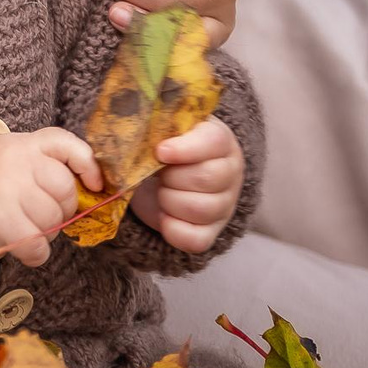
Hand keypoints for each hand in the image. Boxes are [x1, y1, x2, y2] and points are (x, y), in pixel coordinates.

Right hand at [0, 126, 105, 267]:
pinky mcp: (0, 222)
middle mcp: (15, 162)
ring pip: (53, 221)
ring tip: (19, 228)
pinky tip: (17, 246)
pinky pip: (38, 246)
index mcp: (19, 144)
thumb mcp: (6, 161)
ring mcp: (6, 190)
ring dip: (43, 233)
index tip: (94, 184)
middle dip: (60, 210)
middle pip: (66, 189)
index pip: (64, 143)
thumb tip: (85, 189)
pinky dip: (34, 254)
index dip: (87, 164)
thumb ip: (39, 165)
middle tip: (36, 215)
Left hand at [129, 116, 243, 253]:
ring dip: (168, 200)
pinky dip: (172, 229)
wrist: (165, 176)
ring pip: (200, 209)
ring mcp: (224, 205)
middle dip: (171, 177)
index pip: (213, 142)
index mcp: (219, 140)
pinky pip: (195, 239)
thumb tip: (137, 138)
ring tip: (160, 190)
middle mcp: (230, 173)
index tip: (160, 151)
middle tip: (158, 172)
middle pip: (205, 178)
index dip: (185, 149)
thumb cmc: (162, 147)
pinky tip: (163, 214)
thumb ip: (155, 128)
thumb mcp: (162, 129)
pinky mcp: (211, 232)